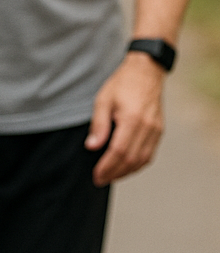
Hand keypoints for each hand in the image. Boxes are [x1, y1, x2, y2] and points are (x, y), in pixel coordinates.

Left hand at [85, 51, 165, 185]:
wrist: (145, 72)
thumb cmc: (122, 84)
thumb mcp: (103, 100)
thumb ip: (98, 125)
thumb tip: (92, 147)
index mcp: (132, 119)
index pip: (119, 151)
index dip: (107, 166)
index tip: (96, 175)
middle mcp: (147, 128)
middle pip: (131, 159)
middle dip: (115, 173)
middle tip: (100, 180)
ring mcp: (156, 130)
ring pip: (143, 160)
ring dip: (127, 171)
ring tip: (111, 176)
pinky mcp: (159, 131)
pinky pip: (149, 154)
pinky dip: (137, 164)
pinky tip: (126, 166)